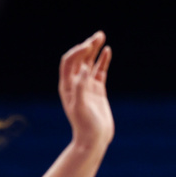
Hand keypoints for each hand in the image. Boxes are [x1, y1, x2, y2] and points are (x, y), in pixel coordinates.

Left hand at [58, 31, 113, 149]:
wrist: (94, 140)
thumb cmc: (85, 126)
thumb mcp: (81, 107)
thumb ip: (81, 87)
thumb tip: (83, 69)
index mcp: (67, 86)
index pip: (69, 62)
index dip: (77, 52)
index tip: (89, 46)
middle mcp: (76, 83)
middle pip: (79, 59)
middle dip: (87, 46)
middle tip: (98, 36)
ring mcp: (87, 86)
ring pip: (90, 62)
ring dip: (95, 49)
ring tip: (102, 37)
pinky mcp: (98, 90)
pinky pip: (100, 71)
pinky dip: (103, 60)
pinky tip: (108, 51)